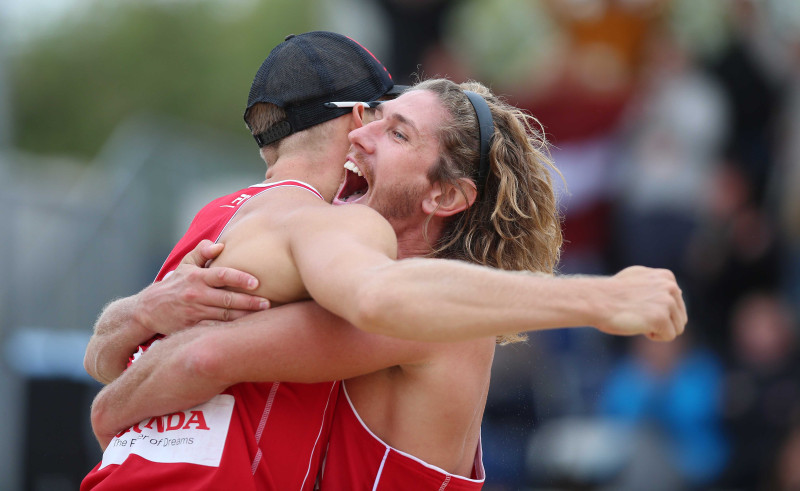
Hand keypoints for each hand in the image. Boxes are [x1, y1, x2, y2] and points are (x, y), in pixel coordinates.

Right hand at [134, 240, 269, 334]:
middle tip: (267, 303)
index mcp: (197, 278)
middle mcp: (196, 295)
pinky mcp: (192, 328)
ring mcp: (194, 313)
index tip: (256, 282)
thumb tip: (220, 245)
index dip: (239, 278)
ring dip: (244, 317)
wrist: (147, 310)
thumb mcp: (184, 265)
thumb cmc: (173, 285)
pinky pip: (214, 329)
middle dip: (249, 302)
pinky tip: (245, 330)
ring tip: (264, 317)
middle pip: (227, 299)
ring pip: (224, 316)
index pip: (221, 275)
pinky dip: (229, 330)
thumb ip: (202, 252)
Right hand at [596, 266, 686, 341]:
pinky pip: (669, 336)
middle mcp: (670, 286)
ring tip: (639, 319)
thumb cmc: (610, 293)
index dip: (658, 311)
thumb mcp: (636, 278)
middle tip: (638, 315)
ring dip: (658, 329)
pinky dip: (654, 336)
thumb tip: (675, 290)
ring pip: (677, 328)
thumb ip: (656, 283)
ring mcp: (667, 301)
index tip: (639, 305)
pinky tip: (639, 325)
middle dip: (661, 322)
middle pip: (681, 318)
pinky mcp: (661, 317)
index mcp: (667, 277)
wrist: (595, 301)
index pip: (677, 304)